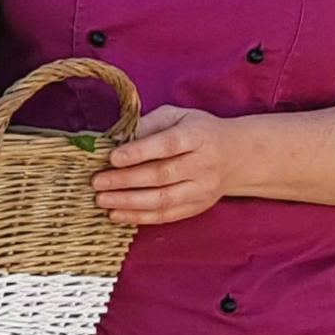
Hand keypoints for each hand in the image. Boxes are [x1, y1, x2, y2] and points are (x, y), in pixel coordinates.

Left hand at [95, 103, 230, 225]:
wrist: (237, 156)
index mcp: (197, 137)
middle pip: (161, 175)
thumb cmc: (199, 131)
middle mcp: (202, 165)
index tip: (112, 157)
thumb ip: (149, 124)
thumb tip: (116, 138)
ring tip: (102, 200)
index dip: (139, 152)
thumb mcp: (178, 116)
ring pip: (162, 200)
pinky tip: (116, 214)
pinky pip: (166, 216)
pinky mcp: (196, 207)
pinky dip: (139, 217)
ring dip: (129, 202)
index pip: (167, 146)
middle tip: (97, 181)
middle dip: (125, 180)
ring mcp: (201, 189)